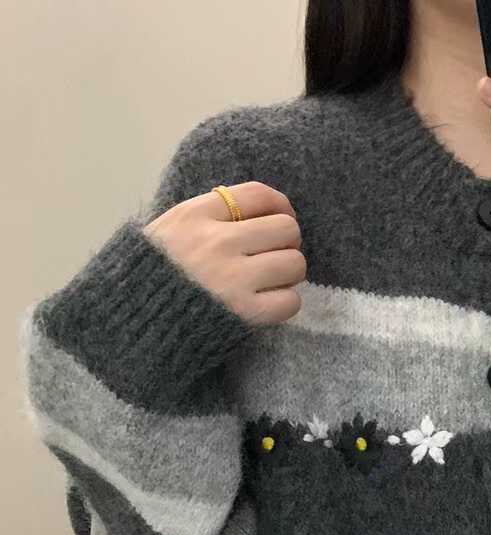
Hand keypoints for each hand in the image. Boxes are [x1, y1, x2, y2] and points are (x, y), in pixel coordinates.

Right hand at [142, 182, 306, 325]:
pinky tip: (266, 304)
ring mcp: (232, 278)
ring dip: (288, 274)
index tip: (279, 219)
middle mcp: (217, 241)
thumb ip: (210, 215)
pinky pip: (290, 301)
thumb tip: (259, 210)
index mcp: (196, 215)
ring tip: (269, 282)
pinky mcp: (244, 312)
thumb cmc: (154, 275)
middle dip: (286, 243)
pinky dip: (284, 303)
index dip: (280, 207)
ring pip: (294, 263)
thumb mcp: (171, 228)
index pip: (258, 194)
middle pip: (286, 228)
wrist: (132, 320)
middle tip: (273, 256)